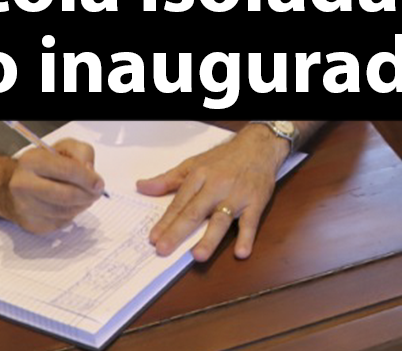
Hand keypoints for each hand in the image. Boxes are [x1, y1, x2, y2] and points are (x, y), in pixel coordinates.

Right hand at [3, 139, 103, 234]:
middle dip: (87, 195)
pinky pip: (60, 223)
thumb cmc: (44, 166)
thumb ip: (81, 152)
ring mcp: (25, 207)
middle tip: (96, 193)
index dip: (87, 178)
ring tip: (83, 197)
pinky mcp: (31, 224)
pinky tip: (69, 206)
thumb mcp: (63, 148)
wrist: (16, 185)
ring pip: (65, 212)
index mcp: (32, 161)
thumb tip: (90, 171)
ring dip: (81, 206)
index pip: (67, 170)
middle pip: (66, 196)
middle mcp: (23, 184)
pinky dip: (70, 215)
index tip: (99, 183)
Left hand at [138, 125, 287, 260]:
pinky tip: (241, 252)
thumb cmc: (224, 158)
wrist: (258, 146)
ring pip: (221, 219)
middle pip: (195, 211)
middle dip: (178, 231)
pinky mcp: (255, 202)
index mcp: (200, 176)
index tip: (153, 238)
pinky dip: (247, 237)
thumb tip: (142, 186)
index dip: (165, 222)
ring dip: (210, 238)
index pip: (179, 202)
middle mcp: (217, 186)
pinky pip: (251, 222)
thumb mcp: (193, 164)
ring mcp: (237, 195)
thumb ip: (168, 179)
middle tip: (164, 249)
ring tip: (198, 255)